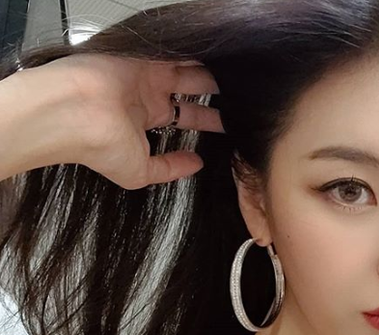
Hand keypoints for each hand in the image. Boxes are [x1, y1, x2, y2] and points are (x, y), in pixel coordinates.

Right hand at [21, 53, 222, 188]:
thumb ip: (169, 169)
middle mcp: (146, 96)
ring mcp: (146, 75)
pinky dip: (196, 57)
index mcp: (143, 120)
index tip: (228, 123)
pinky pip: (177, 54)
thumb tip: (196, 165)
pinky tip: (220, 62)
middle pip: (190, 92)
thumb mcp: (141, 172)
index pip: (183, 117)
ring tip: (236, 78)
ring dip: (210, 74)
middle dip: (214, 93)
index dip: (206, 119)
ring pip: (187, 71)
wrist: (73, 115)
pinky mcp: (145, 57)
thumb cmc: (98, 146)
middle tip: (239, 96)